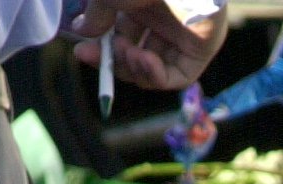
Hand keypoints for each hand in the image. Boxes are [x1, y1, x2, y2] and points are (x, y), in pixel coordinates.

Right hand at [71, 0, 227, 90]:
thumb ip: (97, 15)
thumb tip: (82, 32)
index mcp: (144, 1)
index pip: (123, 34)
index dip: (102, 48)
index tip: (81, 52)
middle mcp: (164, 18)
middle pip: (138, 55)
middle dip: (117, 62)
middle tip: (101, 58)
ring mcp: (183, 34)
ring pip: (158, 69)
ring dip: (135, 68)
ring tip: (128, 52)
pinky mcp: (202, 47)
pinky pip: (179, 76)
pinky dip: (157, 76)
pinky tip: (145, 59)